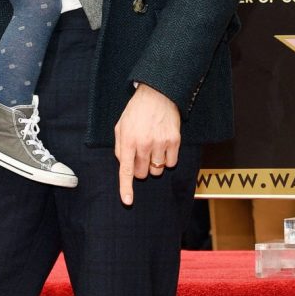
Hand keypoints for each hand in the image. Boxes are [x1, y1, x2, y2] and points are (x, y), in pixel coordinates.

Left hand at [114, 84, 180, 205]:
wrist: (158, 94)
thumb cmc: (137, 111)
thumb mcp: (120, 126)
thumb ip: (120, 148)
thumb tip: (124, 165)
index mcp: (128, 141)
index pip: (126, 170)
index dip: (126, 188)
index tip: (128, 201)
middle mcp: (144, 144)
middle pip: (143, 174)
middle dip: (141, 169)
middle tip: (142, 155)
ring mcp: (160, 143)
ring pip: (157, 170)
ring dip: (154, 164)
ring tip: (153, 148)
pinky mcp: (174, 141)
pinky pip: (171, 163)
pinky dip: (167, 160)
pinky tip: (164, 147)